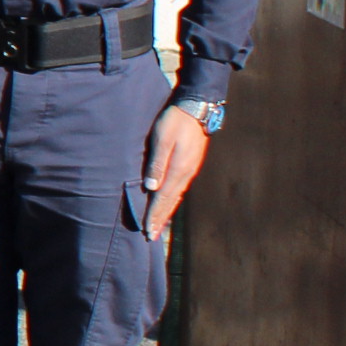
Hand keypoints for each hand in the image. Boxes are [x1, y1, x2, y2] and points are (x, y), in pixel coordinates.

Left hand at [141, 106, 210, 239]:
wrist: (198, 108)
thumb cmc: (174, 121)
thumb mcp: (162, 139)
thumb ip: (157, 163)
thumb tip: (151, 187)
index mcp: (178, 169)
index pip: (163, 198)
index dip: (154, 215)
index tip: (147, 232)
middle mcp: (185, 173)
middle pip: (171, 201)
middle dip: (160, 219)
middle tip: (151, 237)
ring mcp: (189, 170)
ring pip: (176, 196)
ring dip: (166, 211)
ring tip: (158, 225)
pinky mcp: (190, 164)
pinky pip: (180, 187)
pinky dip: (173, 199)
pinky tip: (169, 203)